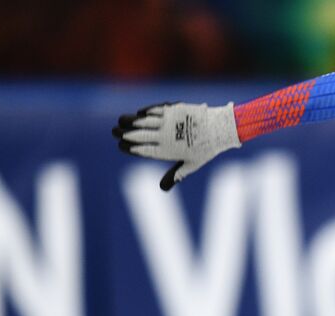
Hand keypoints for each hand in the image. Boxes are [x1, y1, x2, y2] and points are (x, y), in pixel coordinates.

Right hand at [112, 102, 240, 189]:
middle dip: (124, 134)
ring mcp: (168, 121)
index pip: (143, 150)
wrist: (219, 129)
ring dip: (130, 121)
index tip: (121, 146)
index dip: (130, 148)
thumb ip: (176, 173)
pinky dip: (145, 112)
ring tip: (120, 121)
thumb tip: (163, 188)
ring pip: (143, 121)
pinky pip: (154, 110)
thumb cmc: (207, 149)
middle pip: (139, 135)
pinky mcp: (173, 109)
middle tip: (115, 133)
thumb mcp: (192, 164)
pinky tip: (139, 114)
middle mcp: (165, 136)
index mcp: (168, 151)